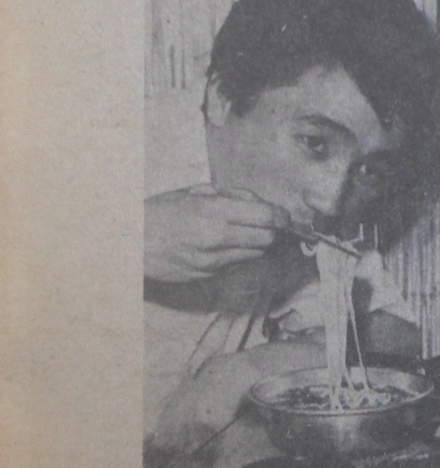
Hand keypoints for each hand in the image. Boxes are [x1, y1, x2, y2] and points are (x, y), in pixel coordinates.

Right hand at [144, 185, 290, 281]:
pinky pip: (236, 264)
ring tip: (245, 233)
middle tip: (270, 225)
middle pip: (268, 239)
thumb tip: (259, 203)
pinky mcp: (208, 274)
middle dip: (273, 231)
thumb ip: (230, 195)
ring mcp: (213, 260)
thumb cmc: (159, 212)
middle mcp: (217, 237)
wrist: (127, 244)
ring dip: (258, 244)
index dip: (281, 216)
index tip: (283, 216)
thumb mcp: (193, 192)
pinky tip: (226, 246)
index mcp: (213, 211)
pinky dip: (240, 255)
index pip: (266, 217)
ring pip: (255, 254)